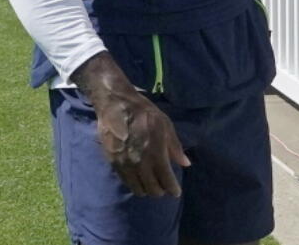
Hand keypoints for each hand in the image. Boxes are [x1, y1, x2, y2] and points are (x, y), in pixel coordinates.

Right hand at [73, 53, 190, 196]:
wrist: (116, 106)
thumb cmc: (145, 113)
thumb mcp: (166, 125)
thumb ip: (175, 147)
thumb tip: (186, 164)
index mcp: (156, 154)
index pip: (166, 180)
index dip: (172, 189)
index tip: (176, 193)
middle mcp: (140, 164)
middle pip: (152, 188)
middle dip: (160, 191)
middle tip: (164, 188)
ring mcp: (125, 165)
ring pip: (137, 188)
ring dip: (146, 190)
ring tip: (152, 186)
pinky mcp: (113, 163)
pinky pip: (126, 181)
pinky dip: (134, 184)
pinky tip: (139, 180)